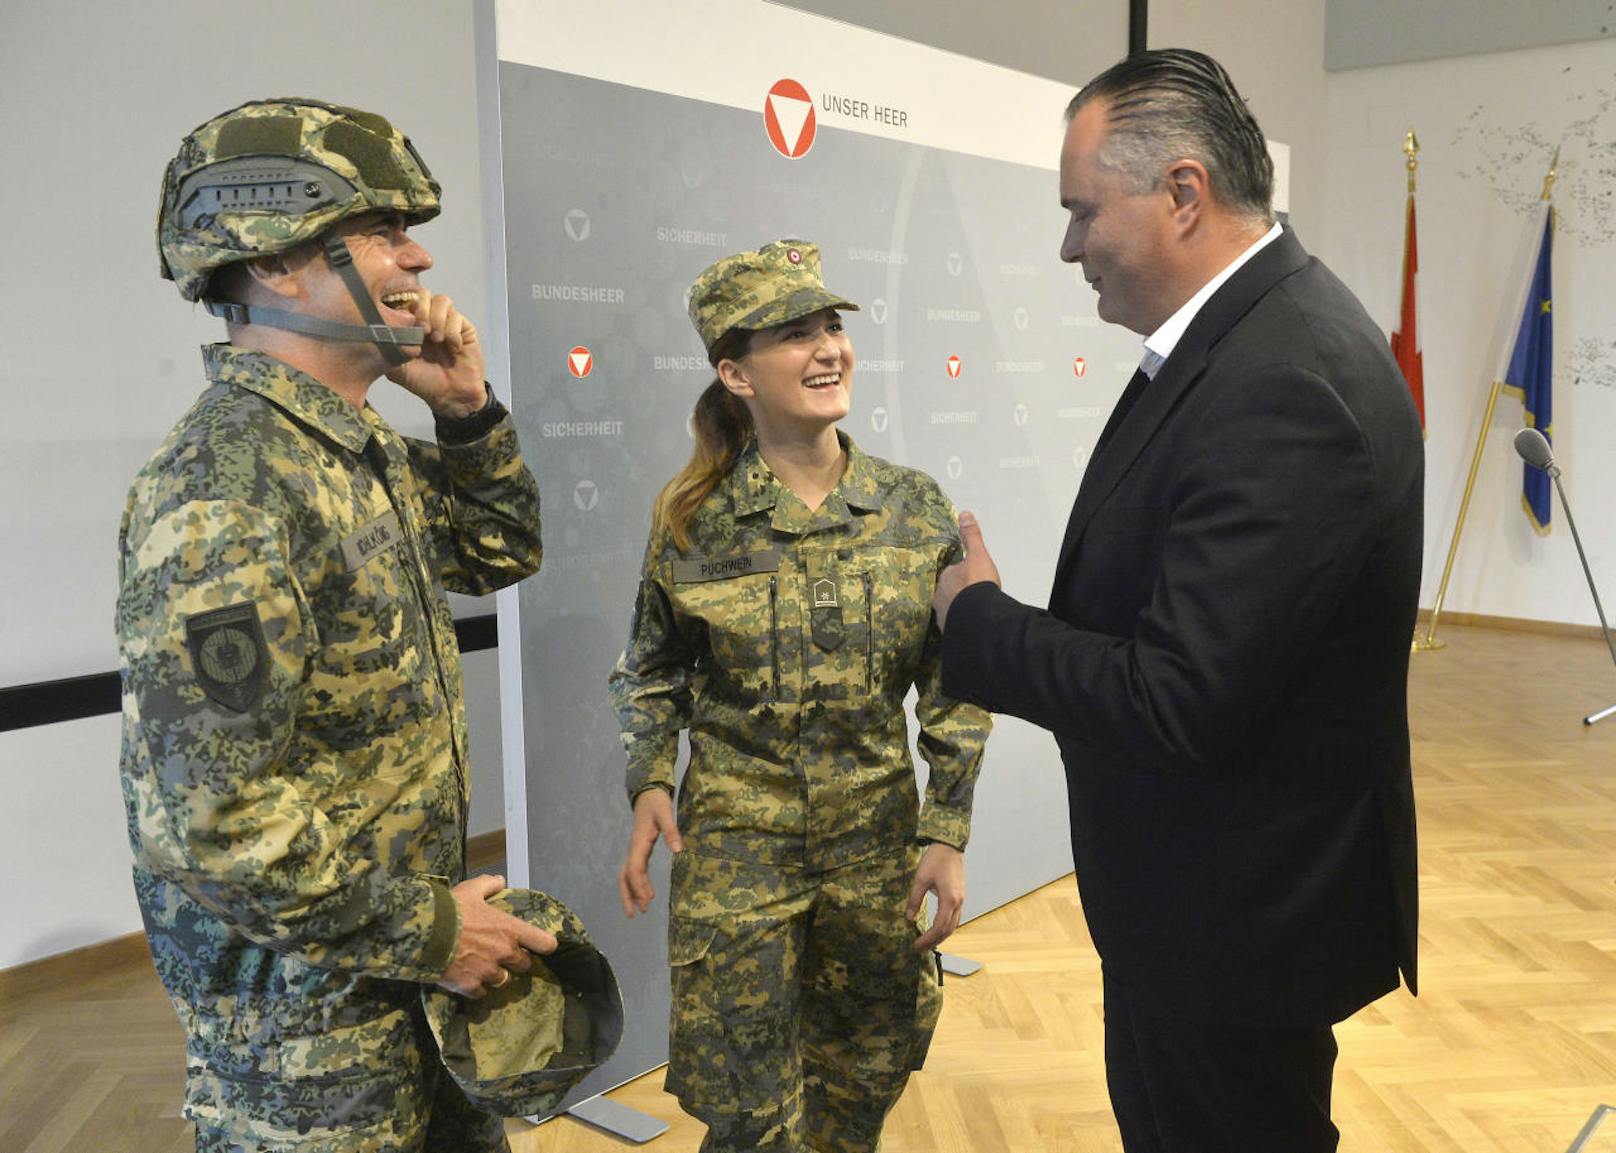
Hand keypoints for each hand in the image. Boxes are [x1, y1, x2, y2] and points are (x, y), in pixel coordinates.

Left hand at [385, 288, 486, 417]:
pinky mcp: (464, 328)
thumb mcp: (396, 369)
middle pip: (423, 293)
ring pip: (442, 301)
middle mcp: (428, 319)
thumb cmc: (423, 383)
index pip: (403, 299)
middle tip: (422, 330)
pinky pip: (458, 317)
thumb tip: (378, 329)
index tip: (404, 322)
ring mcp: (446, 322)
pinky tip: (452, 348)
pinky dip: (453, 332)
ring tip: (437, 339)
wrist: (452, 397)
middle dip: (422, 309)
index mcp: (409, 325)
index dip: (403, 304)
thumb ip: (387, 350)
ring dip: (438, 319)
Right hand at [436, 873, 556, 997]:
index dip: (543, 945)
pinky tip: (468, 978)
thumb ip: (490, 884)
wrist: (423, 933)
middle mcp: (504, 953)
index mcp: (510, 929)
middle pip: (524, 965)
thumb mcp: (471, 889)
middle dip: (516, 960)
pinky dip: (477, 987)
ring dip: (497, 975)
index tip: (538, 945)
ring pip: (503, 981)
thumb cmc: (451, 909)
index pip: (545, 943)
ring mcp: (488, 972)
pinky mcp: (470, 986)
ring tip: (484, 967)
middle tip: (503, 954)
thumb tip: (501, 880)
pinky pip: (481, 993)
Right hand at [619, 788, 683, 917]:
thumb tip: (678, 850)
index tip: (647, 900)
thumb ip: (671, 831)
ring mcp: (636, 850)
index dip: (639, 885)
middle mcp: (634, 849)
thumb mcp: (666, 813)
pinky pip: (637, 870)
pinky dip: (640, 883)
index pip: (635, 868)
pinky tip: (648, 893)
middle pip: (625, 876)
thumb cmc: (656, 802)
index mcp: (639, 843)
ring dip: (634, 892)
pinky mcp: (641, 849)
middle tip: (634, 914)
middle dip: (628, 895)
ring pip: (629, 875)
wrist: (648, 793)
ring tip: (643, 909)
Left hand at [907, 842, 964, 951]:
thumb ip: (915, 900)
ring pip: (953, 925)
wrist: (949, 847)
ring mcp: (961, 900)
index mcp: (949, 900)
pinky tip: (938, 929)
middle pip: (948, 929)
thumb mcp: (920, 879)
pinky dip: (946, 927)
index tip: (917, 945)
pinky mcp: (960, 896)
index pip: (939, 927)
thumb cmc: (935, 860)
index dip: (928, 938)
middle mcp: (958, 903)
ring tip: (928, 943)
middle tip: (921, 949)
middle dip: (934, 941)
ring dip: (941, 936)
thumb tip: (909, 918)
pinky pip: (955, 917)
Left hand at [932, 511, 1000, 630]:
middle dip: (957, 593)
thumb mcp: (978, 555)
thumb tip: (964, 514)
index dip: (960, 575)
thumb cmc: (978, 584)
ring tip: (971, 611)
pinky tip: (970, 624)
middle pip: (947, 592)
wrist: (979, 616)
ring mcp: (943, 615)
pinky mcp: (950, 630)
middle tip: (972, 595)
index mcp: (945, 578)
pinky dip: (960, 623)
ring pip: (949, 609)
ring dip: (958, 609)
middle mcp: (939, 597)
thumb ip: (972, 536)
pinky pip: (954, 625)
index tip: (970, 578)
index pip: (950, 573)